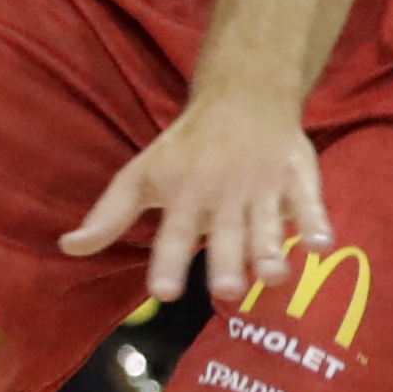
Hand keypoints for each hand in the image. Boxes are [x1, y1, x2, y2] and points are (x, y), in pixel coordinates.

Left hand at [67, 85, 328, 311]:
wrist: (241, 98)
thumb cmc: (184, 148)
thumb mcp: (140, 176)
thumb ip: (109, 216)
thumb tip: (67, 248)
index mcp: (183, 197)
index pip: (172, 235)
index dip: (167, 263)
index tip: (164, 292)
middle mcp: (223, 196)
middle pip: (225, 235)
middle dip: (227, 263)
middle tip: (228, 291)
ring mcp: (263, 187)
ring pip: (267, 224)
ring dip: (271, 249)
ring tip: (275, 276)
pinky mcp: (298, 176)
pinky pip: (309, 201)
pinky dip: (318, 220)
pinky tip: (325, 245)